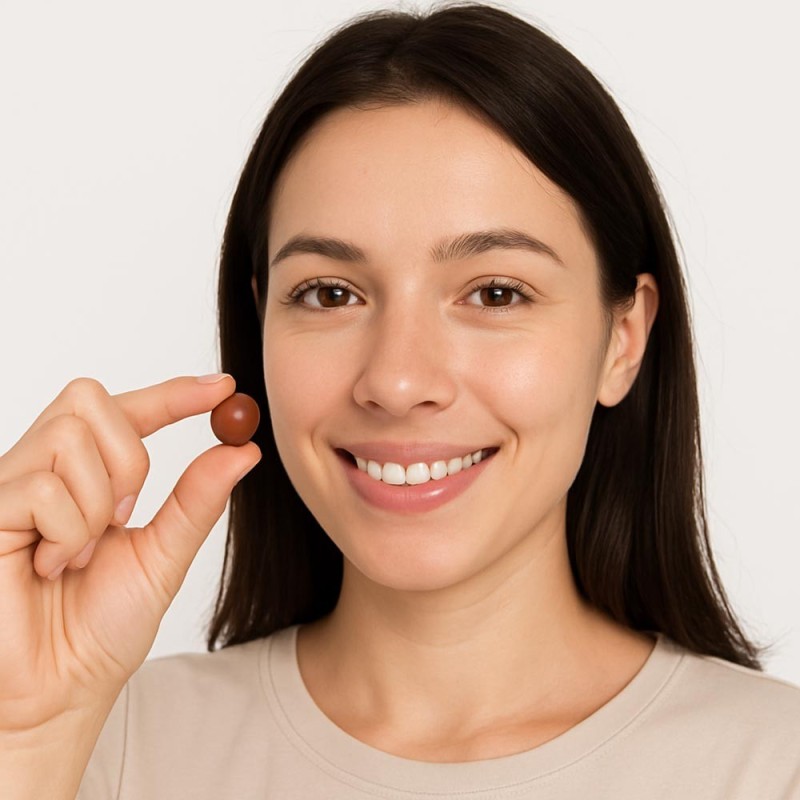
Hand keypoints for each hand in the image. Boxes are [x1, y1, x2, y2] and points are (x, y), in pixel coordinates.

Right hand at [0, 375, 260, 733]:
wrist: (59, 690)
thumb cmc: (103, 629)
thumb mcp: (164, 554)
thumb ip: (198, 499)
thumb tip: (242, 450)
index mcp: (89, 476)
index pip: (129, 410)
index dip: (175, 392)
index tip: (224, 388)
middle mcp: (46, 470)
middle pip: (90, 400)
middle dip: (128, 457)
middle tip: (126, 515)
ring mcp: (11, 488)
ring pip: (69, 438)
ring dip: (97, 505)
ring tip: (80, 554)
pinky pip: (42, 488)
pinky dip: (67, 533)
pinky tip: (50, 567)